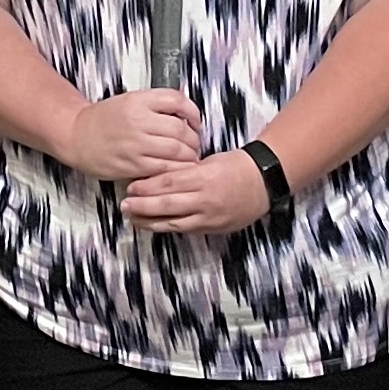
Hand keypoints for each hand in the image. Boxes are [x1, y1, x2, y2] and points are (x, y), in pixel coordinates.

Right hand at [60, 89, 203, 182]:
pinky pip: (163, 169)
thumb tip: (187, 112)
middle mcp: (138, 120)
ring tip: (189, 158)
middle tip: (194, 144)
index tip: (195, 122)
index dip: (193, 113)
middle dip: (194, 139)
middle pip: (181, 129)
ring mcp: (135, 144)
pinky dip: (176, 170)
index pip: (177, 101)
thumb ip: (156, 104)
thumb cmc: (104, 119)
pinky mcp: (132, 164)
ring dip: (189, 156)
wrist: (76, 135)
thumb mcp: (130, 100)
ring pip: (176, 151)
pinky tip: (177, 169)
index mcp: (139, 100)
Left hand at [122, 149, 269, 236]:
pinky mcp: (212, 227)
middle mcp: (205, 199)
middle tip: (124, 205)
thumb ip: (187, 170)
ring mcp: (209, 216)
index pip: (169, 182)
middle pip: (167, 205)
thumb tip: (160, 175)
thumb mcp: (210, 160)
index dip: (147, 186)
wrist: (264, 183)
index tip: (131, 186)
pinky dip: (167, 227)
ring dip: (150, 222)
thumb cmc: (236, 166)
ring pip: (173, 222)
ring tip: (132, 219)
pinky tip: (154, 225)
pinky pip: (185, 229)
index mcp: (204, 176)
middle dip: (142, 206)